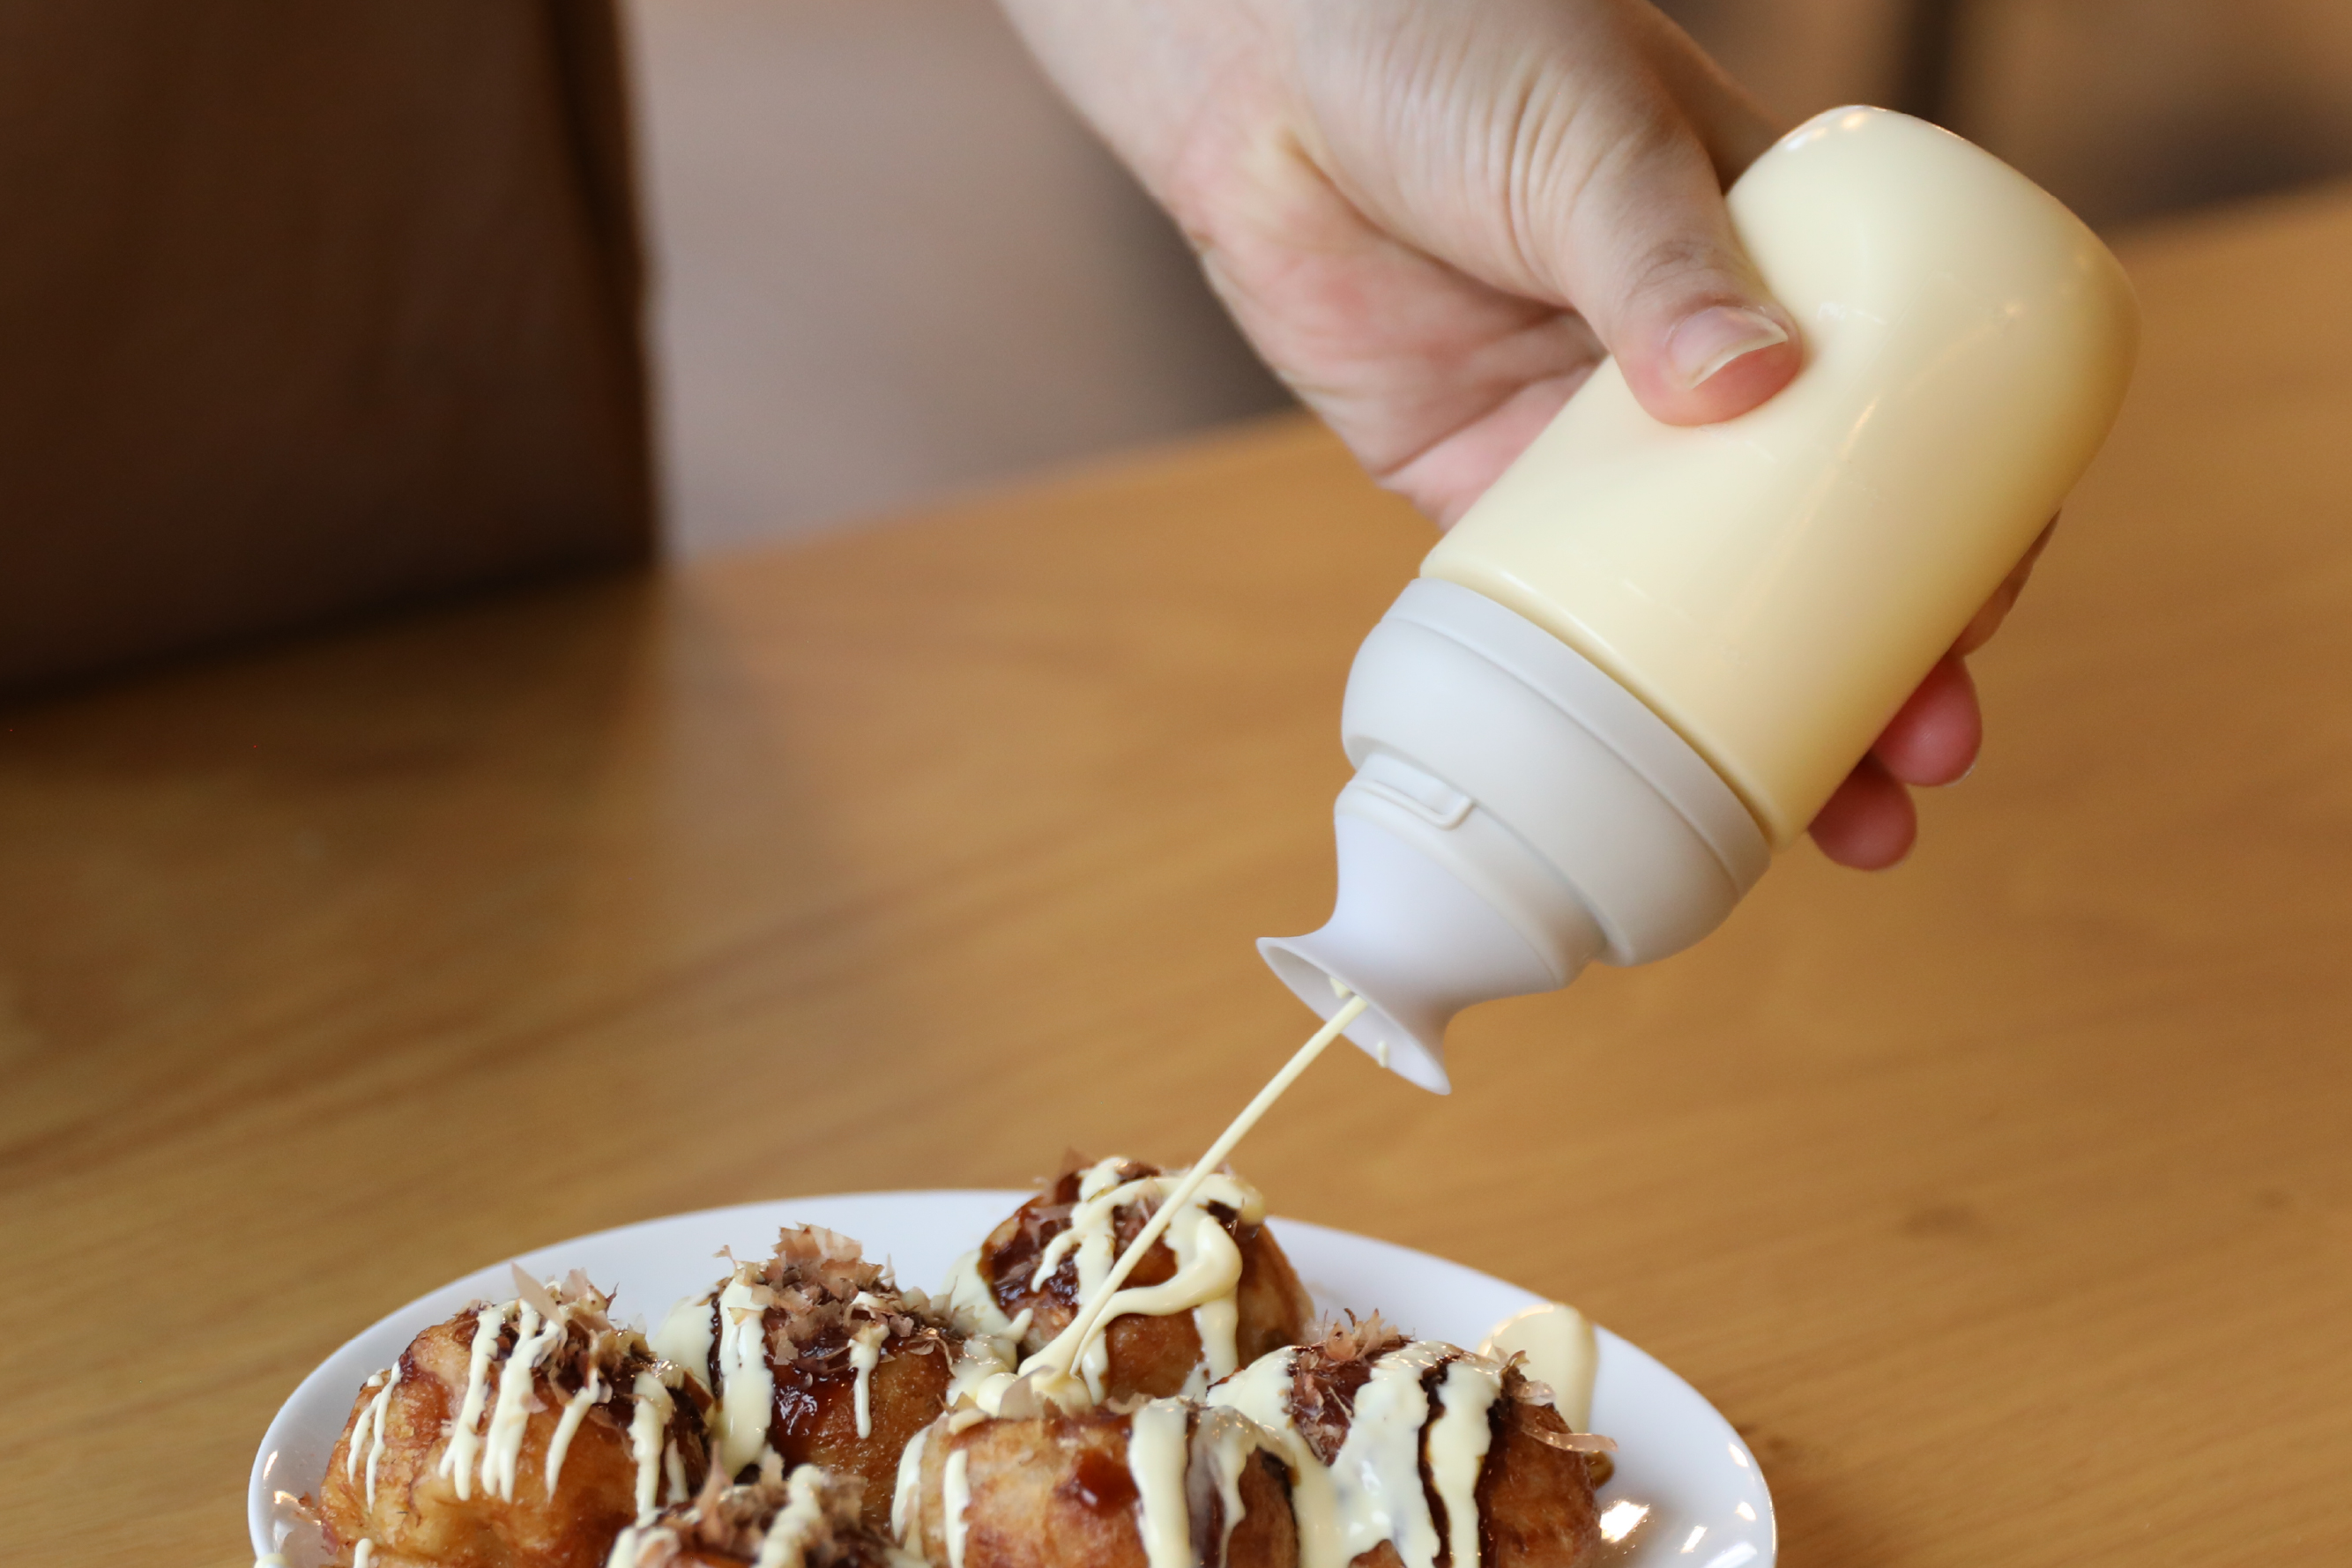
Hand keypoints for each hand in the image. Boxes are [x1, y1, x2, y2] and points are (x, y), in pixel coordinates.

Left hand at [1001, 0, 2040, 867]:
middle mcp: (1692, 362)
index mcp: (1776, 257)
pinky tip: (1653, 775)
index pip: (1907, 407)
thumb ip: (1663, 263)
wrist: (1256, 66)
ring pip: (1698, 600)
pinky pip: (1558, 607)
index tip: (1986, 606)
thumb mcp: (1593, 135)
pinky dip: (1606, 692)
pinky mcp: (1474, 483)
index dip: (1961, 519)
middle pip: (1814, 536)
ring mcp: (1585, 436)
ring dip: (1761, 709)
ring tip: (1838, 818)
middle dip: (1882, 654)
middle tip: (1926, 753)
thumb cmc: (1448, 40)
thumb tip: (1754, 391)